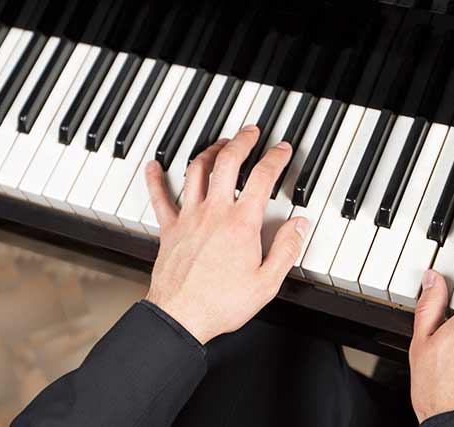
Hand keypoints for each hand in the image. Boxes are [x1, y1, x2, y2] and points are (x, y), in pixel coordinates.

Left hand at [143, 125, 308, 344]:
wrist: (181, 317)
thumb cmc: (222, 303)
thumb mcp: (268, 282)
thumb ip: (286, 249)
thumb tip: (299, 225)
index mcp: (241, 224)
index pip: (262, 178)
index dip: (275, 158)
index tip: (282, 150)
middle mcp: (214, 213)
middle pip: (227, 162)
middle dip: (241, 141)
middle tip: (251, 132)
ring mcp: (189, 218)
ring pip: (196, 171)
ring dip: (209, 151)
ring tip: (220, 144)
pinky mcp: (170, 229)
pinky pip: (160, 198)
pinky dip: (156, 179)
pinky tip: (154, 166)